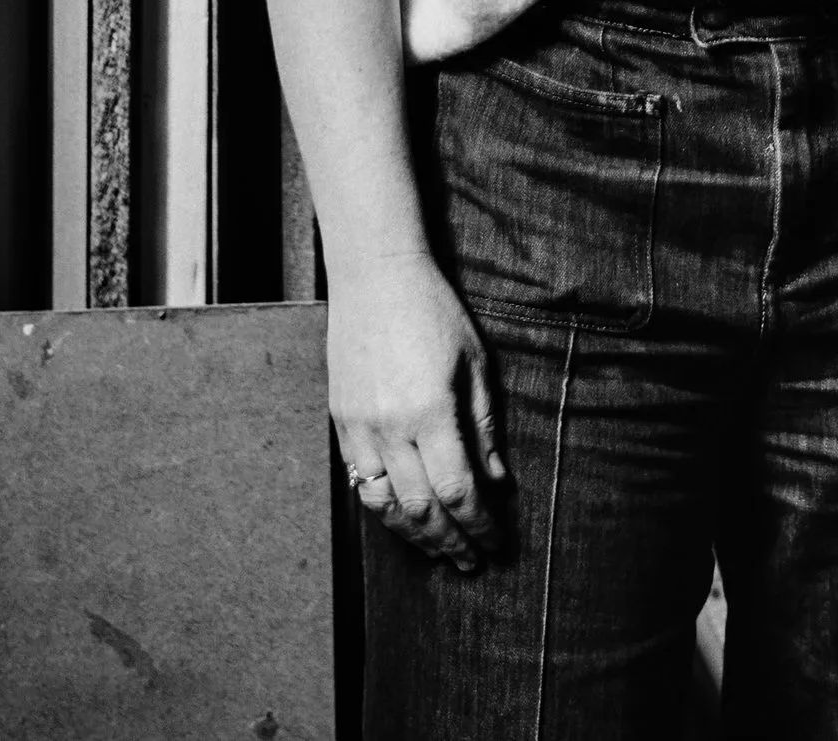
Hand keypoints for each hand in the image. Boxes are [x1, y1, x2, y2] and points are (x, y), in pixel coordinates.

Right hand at [327, 249, 507, 568]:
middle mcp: (390, 428)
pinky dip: (383, 509)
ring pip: (384, 506)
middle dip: (450, 542)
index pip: (458, 491)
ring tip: (439, 551)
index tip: (496, 543)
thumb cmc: (434, 311)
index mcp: (431, 411)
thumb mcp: (475, 362)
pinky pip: (359, 483)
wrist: (375, 276)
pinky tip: (403, 519)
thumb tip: (497, 480)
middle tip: (471, 562)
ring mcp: (359, 428)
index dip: (479, 525)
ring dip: (414, 537)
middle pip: (421, 509)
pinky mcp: (340, 422)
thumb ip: (484, 425)